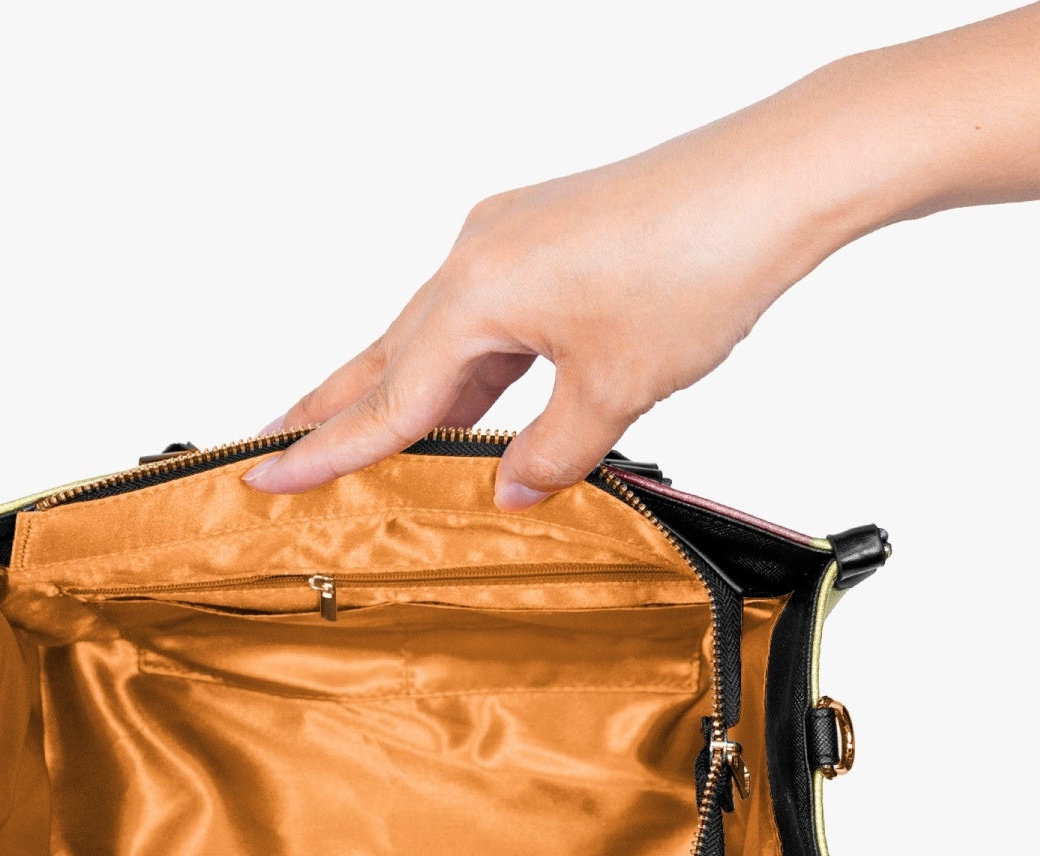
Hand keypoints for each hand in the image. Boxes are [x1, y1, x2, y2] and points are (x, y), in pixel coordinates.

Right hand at [243, 104, 859, 510]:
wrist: (772, 180)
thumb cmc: (698, 263)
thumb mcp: (616, 389)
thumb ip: (552, 453)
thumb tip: (511, 492)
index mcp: (475, 293)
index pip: (388, 398)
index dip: (327, 450)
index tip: (267, 476)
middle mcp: (476, 257)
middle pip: (385, 356)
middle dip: (330, 410)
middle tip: (271, 447)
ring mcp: (508, 241)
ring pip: (433, 337)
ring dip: (399, 393)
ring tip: (354, 437)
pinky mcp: (543, 239)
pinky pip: (480, 318)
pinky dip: (464, 369)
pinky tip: (463, 404)